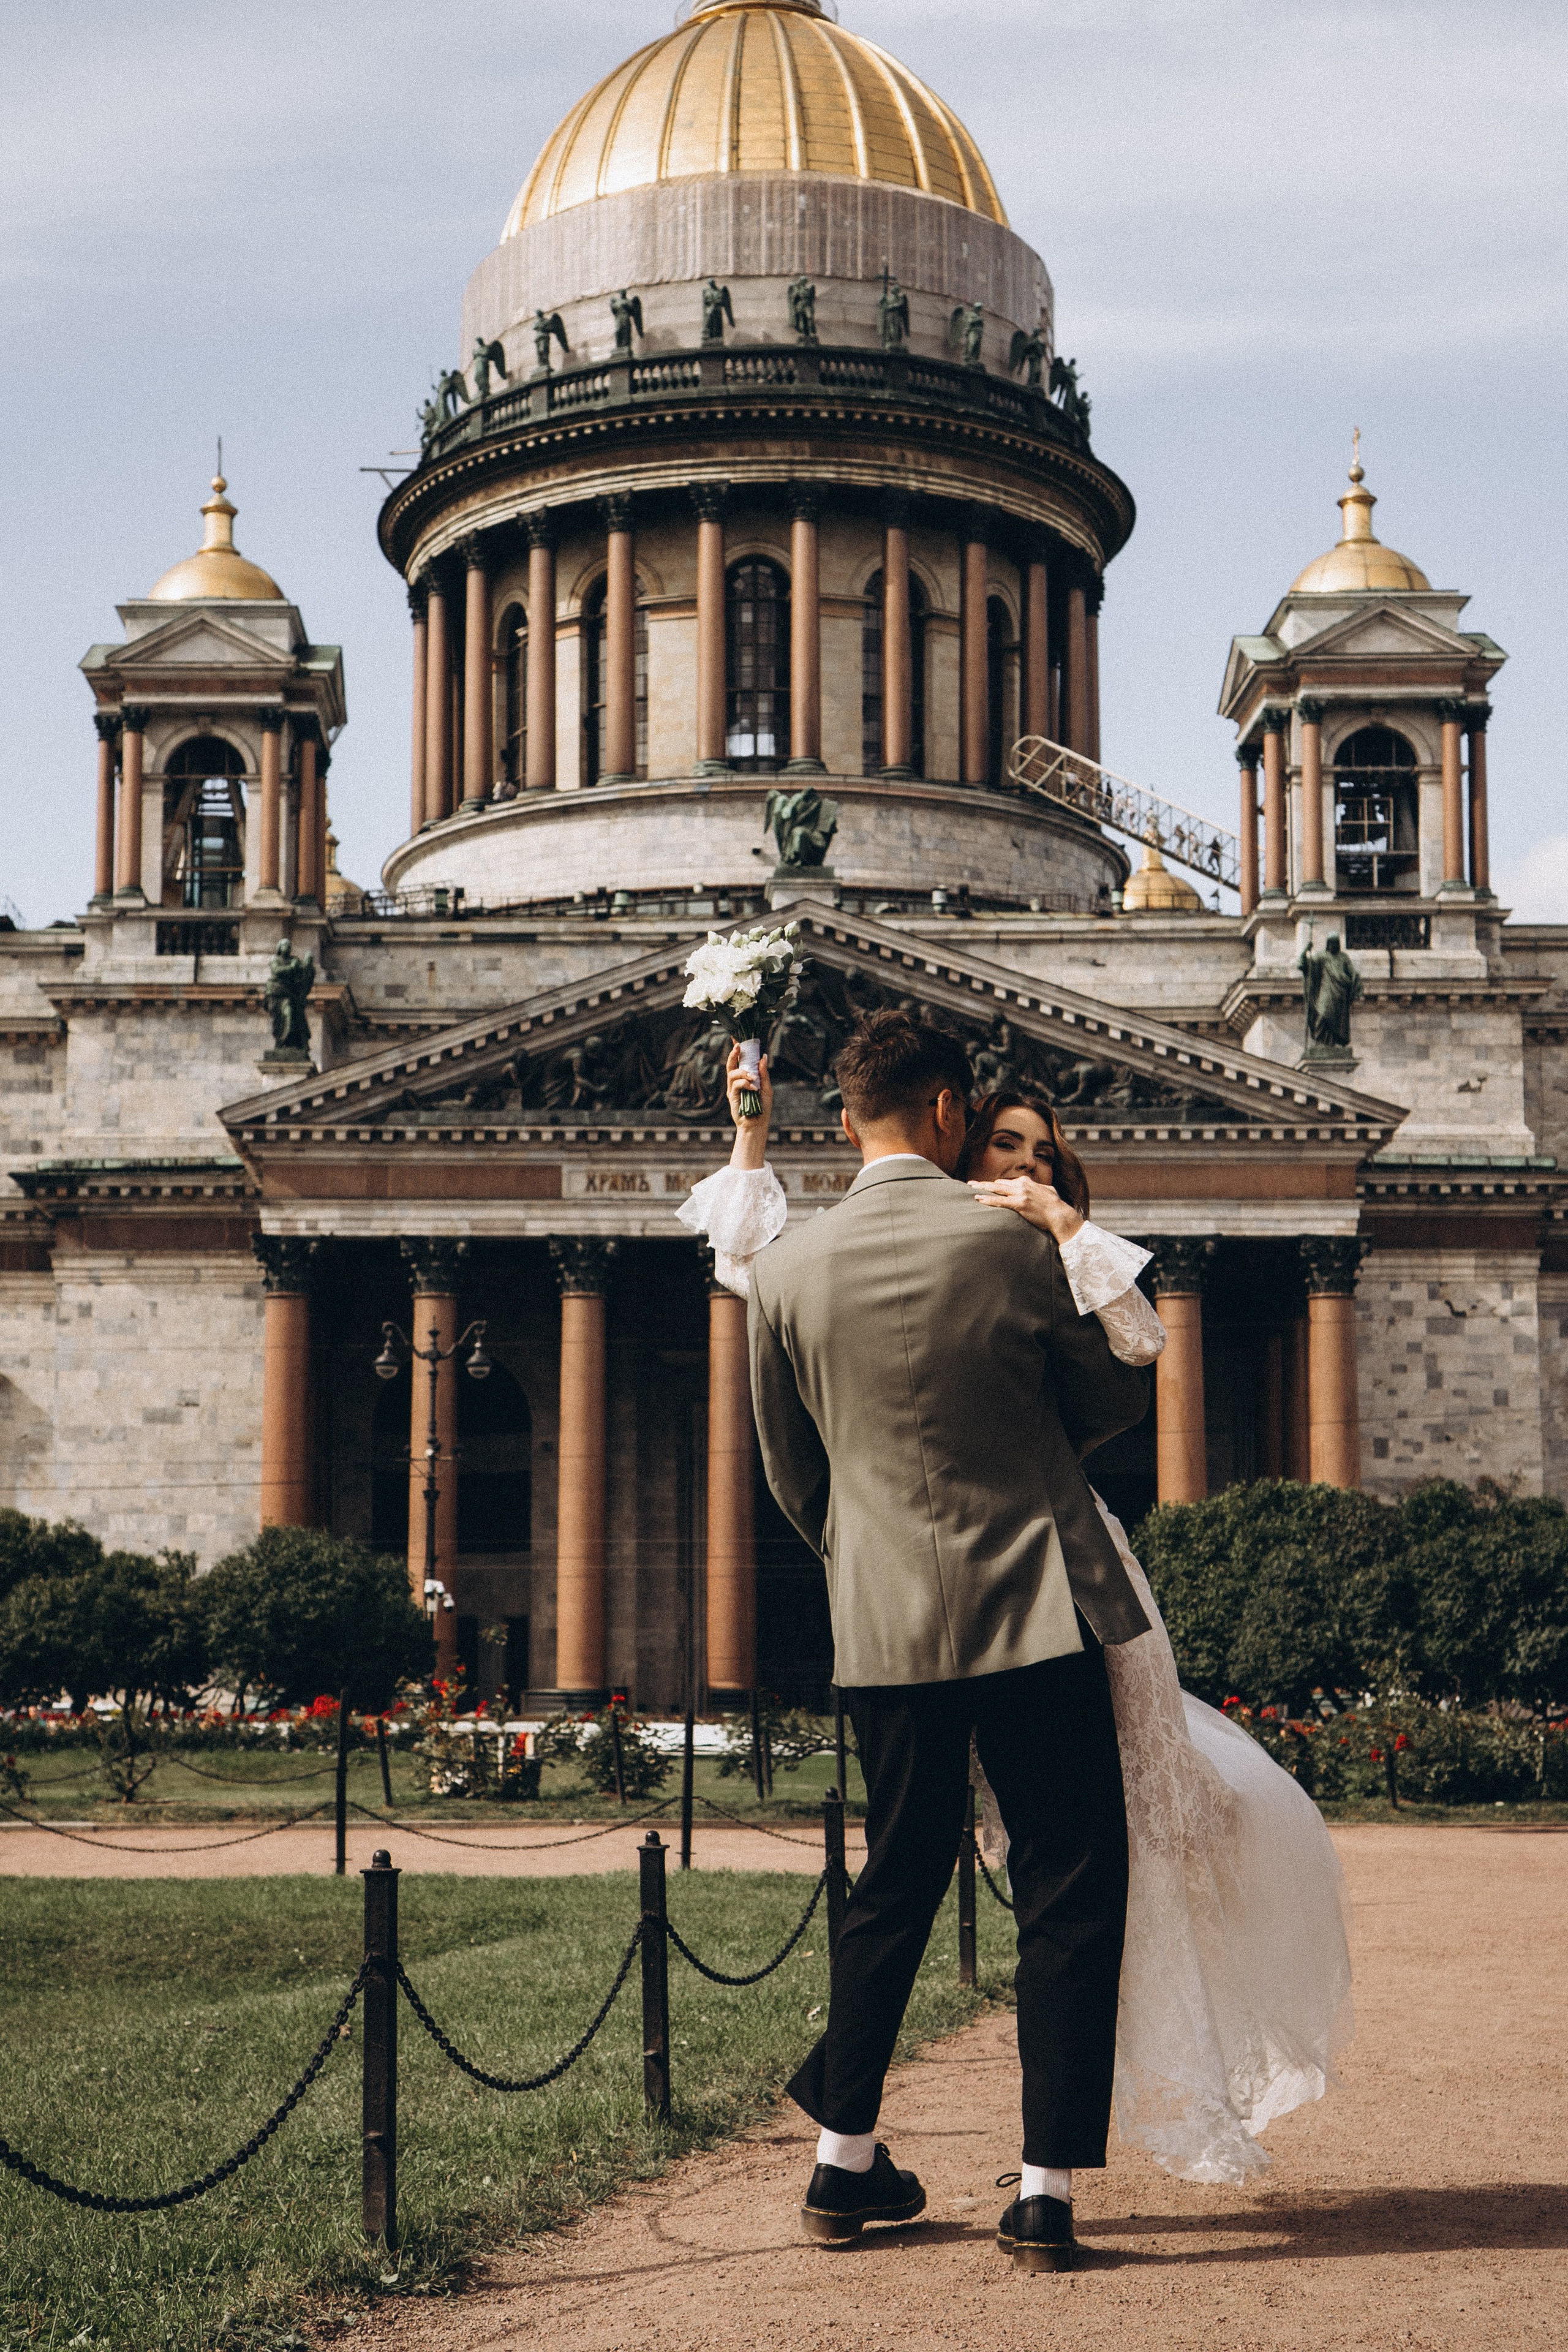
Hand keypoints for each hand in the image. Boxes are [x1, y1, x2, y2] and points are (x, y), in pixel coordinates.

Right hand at [726, 1043, 771, 1171]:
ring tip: (754, 1078)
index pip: (739, 1062)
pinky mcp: (732, 1097)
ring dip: (744, 1072)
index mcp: (745, 1078)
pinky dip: (745, 1083)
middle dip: (733, 1054)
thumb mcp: (767, 1087)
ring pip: (733, 1073)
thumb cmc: (763, 1107)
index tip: (738, 1039)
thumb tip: (763, 1056)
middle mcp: (737, 1083)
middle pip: (731, 1064)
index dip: (737, 1051)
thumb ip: (764, 1073)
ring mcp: (733, 1089)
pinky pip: (736, 1085)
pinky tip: (754, 1087)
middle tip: (738, 1046)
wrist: (758, 1124)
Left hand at [968, 1173, 1083, 1245]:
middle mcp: (1022, 1185)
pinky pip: (999, 1201)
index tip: (988, 1188)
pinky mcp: (1019, 1204)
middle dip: (983, 1183)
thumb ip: (1039, 1188)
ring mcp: (1020, 1194)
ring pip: (996, 1189)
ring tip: (970, 1188)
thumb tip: (1038, 1188)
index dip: (996, 1186)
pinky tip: (978, 1199)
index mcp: (1027, 1182)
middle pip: (998, 1183)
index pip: (1007, 1182)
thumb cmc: (1056, 1204)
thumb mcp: (1048, 1191)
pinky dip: (988, 1199)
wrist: (1060, 1214)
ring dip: (982, 1188)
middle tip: (971, 1183)